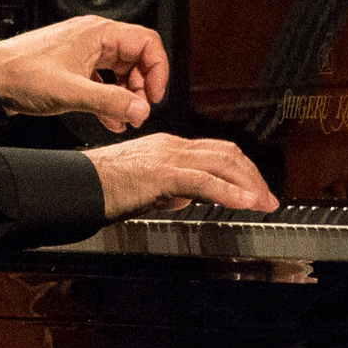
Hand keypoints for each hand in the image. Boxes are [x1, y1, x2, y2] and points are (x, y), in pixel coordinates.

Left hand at [0, 12, 170, 128]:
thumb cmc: (23, 73)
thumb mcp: (71, 91)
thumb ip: (109, 101)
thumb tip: (140, 109)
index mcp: (98, 33)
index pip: (146, 42)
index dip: (158, 70)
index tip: (155, 95)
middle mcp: (94, 39)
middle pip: (136, 59)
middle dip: (142, 87)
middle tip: (140, 111)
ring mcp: (85, 53)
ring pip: (121, 72)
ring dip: (127, 96)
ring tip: (127, 118)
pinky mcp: (75, 68)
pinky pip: (104, 82)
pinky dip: (110, 100)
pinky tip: (111, 120)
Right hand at [84, 130, 277, 218]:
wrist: (78, 185)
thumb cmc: (104, 187)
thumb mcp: (146, 188)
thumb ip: (170, 189)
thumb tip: (190, 197)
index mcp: (168, 146)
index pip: (216, 151)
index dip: (241, 169)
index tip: (254, 189)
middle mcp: (172, 145)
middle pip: (227, 152)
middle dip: (253, 175)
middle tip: (268, 198)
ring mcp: (168, 156)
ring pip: (222, 162)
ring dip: (249, 184)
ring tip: (263, 202)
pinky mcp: (162, 173)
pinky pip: (205, 181)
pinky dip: (230, 192)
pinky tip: (244, 203)